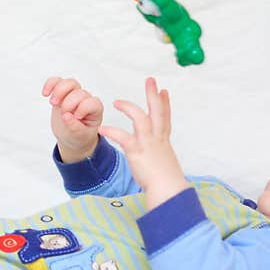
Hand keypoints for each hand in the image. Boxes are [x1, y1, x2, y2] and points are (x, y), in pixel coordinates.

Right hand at [42, 76, 103, 162]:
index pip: (91, 102)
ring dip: (59, 91)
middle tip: (63, 114)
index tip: (76, 117)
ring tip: (53, 103)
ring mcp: (74, 95)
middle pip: (79, 92)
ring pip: (70, 83)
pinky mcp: (63, 93)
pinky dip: (50, 84)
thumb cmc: (80, 136)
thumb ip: (75, 127)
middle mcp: (86, 100)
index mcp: (95, 110)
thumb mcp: (80, 136)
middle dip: (69, 102)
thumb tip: (66, 116)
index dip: (82, 108)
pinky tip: (45, 94)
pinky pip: (57, 81)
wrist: (71, 136)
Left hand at [99, 77, 188, 209]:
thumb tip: (158, 160)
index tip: (163, 91)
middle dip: (153, 94)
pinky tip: (102, 129)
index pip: (165, 117)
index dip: (164, 103)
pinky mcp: (137, 151)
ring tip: (116, 102)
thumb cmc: (166, 181)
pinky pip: (123, 137)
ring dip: (129, 107)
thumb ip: (159, 158)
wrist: (168, 189)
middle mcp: (157, 138)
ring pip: (140, 118)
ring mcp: (148, 143)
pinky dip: (112, 132)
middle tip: (150, 80)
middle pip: (157, 111)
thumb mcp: (165, 164)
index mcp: (163, 141)